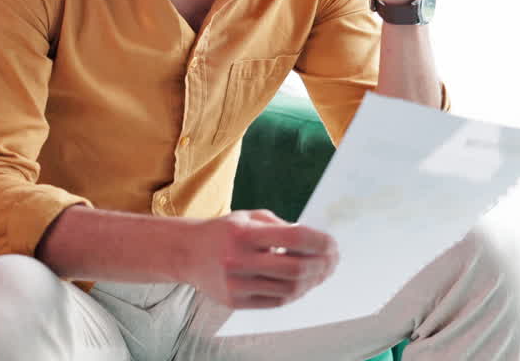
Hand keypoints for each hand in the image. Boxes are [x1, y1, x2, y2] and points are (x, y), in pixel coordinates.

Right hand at [179, 209, 337, 308]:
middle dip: (321, 265)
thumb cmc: (223, 232)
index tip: (332, 243)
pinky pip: (276, 301)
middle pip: (294, 269)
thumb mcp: (249, 217)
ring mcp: (236, 284)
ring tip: (322, 272)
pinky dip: (295, 293)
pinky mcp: (235, 301)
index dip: (319, 241)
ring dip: (312, 281)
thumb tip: (315, 242)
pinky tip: (304, 284)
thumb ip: (281, 227)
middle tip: (333, 260)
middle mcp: (238, 259)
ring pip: (288, 289)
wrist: (187, 252)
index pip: (293, 238)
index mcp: (243, 233)